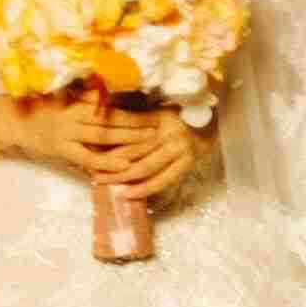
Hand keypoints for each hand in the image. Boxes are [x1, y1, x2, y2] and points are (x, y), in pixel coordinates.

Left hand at [91, 102, 216, 200]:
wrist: (214, 123)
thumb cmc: (183, 116)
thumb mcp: (160, 112)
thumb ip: (138, 117)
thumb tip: (107, 120)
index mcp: (161, 119)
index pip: (129, 134)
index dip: (109, 144)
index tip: (91, 151)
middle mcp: (169, 134)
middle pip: (133, 152)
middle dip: (110, 164)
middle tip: (92, 172)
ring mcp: (180, 151)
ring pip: (145, 168)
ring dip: (122, 178)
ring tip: (103, 184)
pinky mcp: (187, 165)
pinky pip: (163, 181)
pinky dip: (144, 189)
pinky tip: (128, 194)